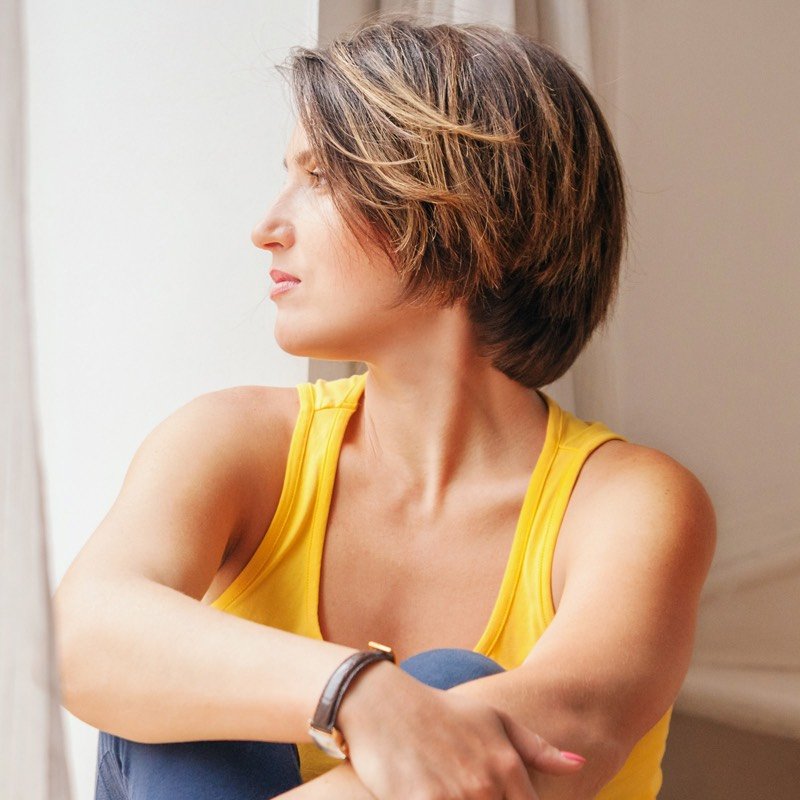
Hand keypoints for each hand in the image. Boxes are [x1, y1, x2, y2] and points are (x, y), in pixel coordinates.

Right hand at [336, 661, 584, 799]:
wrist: (381, 702)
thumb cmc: (441, 712)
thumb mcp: (493, 719)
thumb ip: (537, 747)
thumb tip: (579, 765)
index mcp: (506, 766)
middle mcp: (484, 785)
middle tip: (475, 794)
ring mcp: (452, 796)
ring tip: (456, 791)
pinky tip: (434, 795)